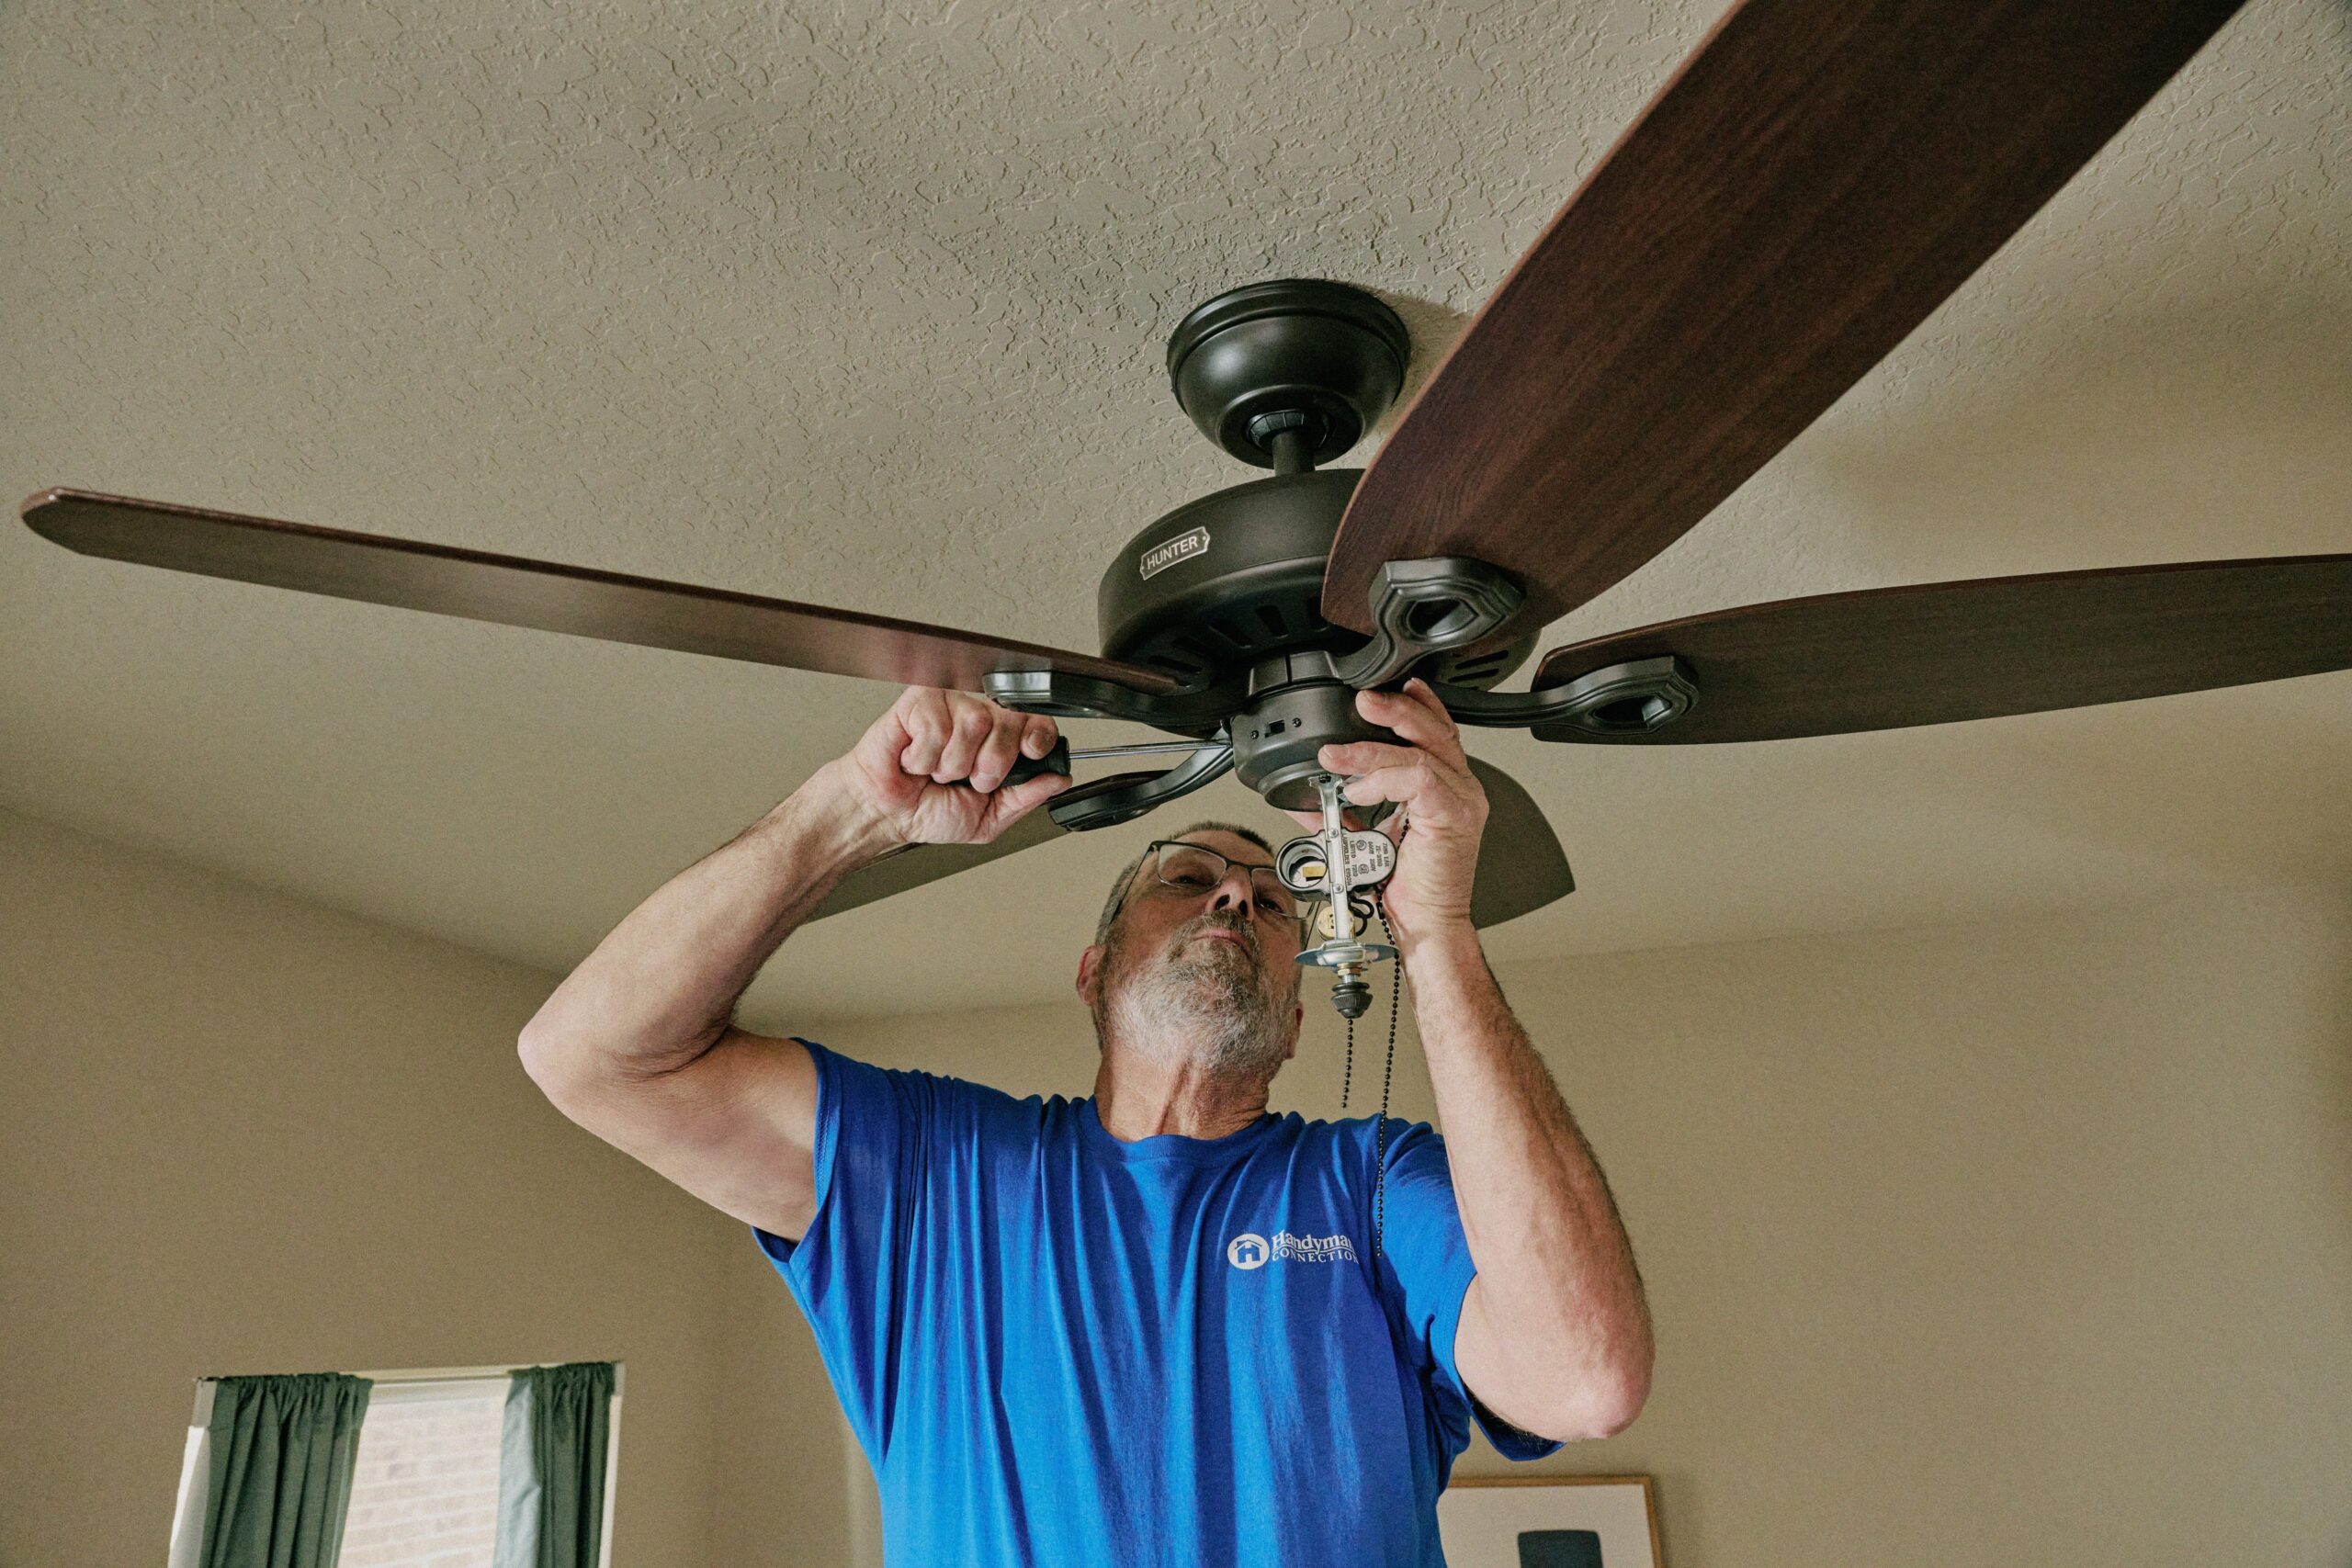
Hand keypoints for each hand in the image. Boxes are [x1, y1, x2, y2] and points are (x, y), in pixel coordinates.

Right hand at [820, 687, 1069, 851]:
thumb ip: (1026, 798)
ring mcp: (950, 706)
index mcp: (1000, 741)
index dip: (1038, 735)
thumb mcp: (989, 818)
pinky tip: (915, 759)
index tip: (1030, 753)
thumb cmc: (929, 811)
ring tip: (936, 771)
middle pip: (1009, 721)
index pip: (1036, 720)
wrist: (885, 813)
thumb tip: (1059, 779)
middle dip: (990, 764)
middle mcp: (979, 719)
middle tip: (968, 779)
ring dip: (952, 764)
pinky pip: (937, 725)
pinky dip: (924, 756)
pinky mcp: (920, 702)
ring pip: (974, 723)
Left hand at [1293, 678, 1487, 942]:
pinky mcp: (1453, 817)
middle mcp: (1461, 788)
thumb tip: (1305, 796)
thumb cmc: (1408, 888)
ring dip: (1372, 749)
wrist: (1426, 925)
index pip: (1437, 731)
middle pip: (1434, 730)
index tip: (1386, 689)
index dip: (1415, 705)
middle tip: (1361, 700)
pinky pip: (1418, 780)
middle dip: (1395, 709)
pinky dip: (1383, 778)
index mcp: (1447, 787)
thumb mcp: (1366, 838)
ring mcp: (1462, 801)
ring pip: (1419, 753)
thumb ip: (1340, 812)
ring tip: (1337, 754)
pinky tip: (1359, 789)